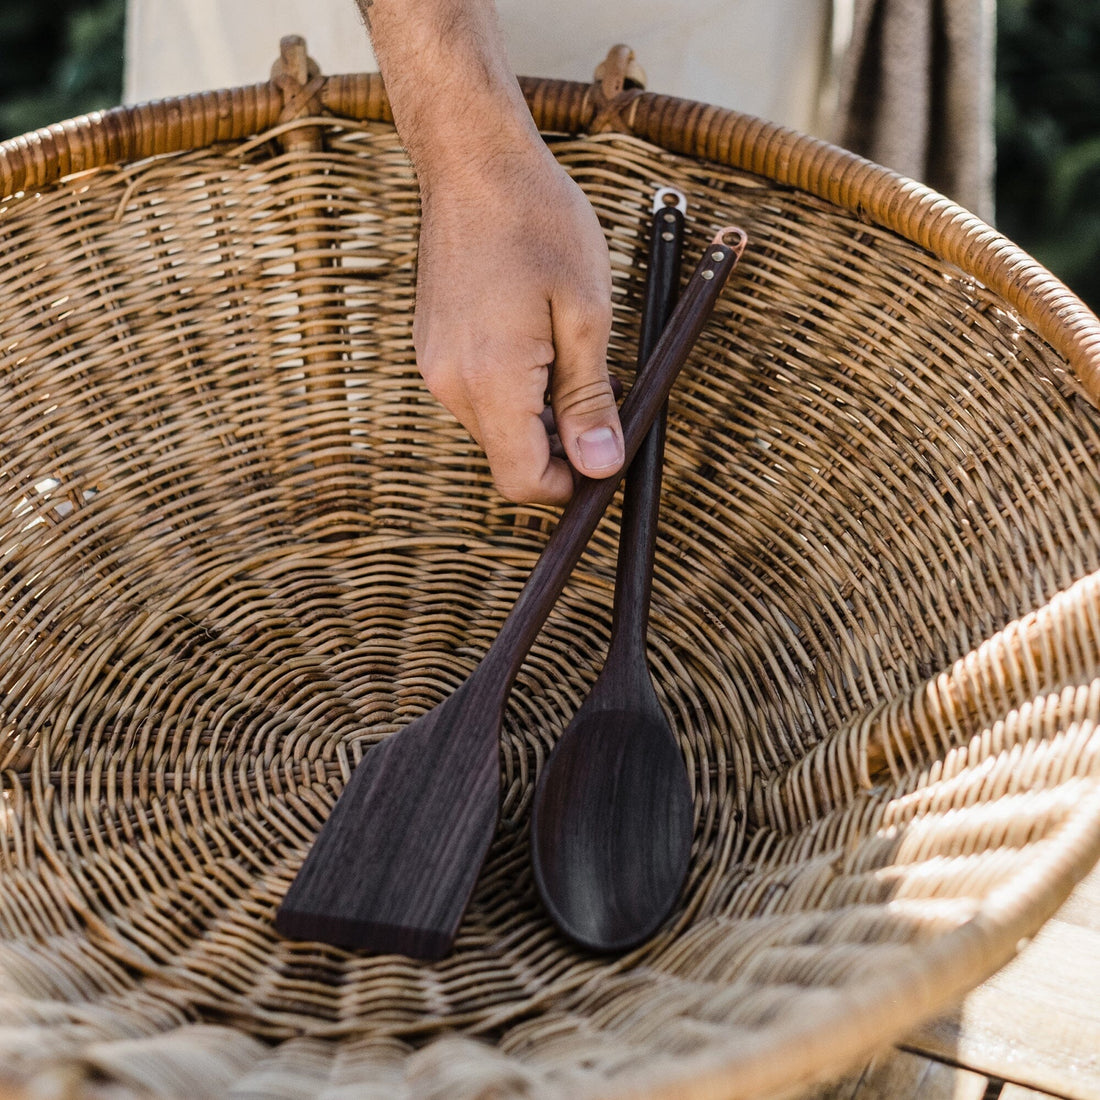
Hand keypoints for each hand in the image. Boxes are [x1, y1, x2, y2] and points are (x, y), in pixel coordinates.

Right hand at [412, 140, 622, 503]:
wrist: (473, 162)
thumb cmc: (538, 222)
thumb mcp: (586, 314)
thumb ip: (590, 400)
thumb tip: (601, 467)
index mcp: (490, 380)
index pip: (524, 481)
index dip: (572, 484)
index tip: (607, 453)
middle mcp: (451, 384)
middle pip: (511, 458)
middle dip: (562, 443)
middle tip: (606, 389)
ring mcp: (436, 367)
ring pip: (499, 427)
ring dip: (542, 412)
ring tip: (574, 351)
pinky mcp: (434, 350)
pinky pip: (482, 395)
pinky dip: (518, 387)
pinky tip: (541, 338)